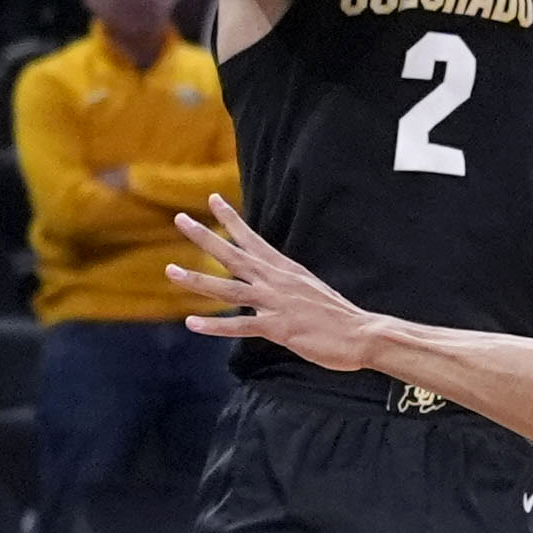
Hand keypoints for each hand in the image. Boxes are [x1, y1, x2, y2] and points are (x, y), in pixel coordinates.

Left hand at [171, 194, 384, 368]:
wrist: (362, 333)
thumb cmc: (337, 315)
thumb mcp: (308, 290)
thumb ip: (285, 285)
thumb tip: (270, 284)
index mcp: (284, 269)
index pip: (252, 238)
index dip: (231, 219)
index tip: (213, 199)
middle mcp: (276, 280)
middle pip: (233, 255)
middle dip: (204, 237)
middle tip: (180, 220)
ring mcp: (275, 303)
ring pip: (228, 288)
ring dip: (197, 279)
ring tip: (170, 271)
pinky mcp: (278, 328)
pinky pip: (240, 325)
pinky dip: (214, 326)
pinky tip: (192, 323)